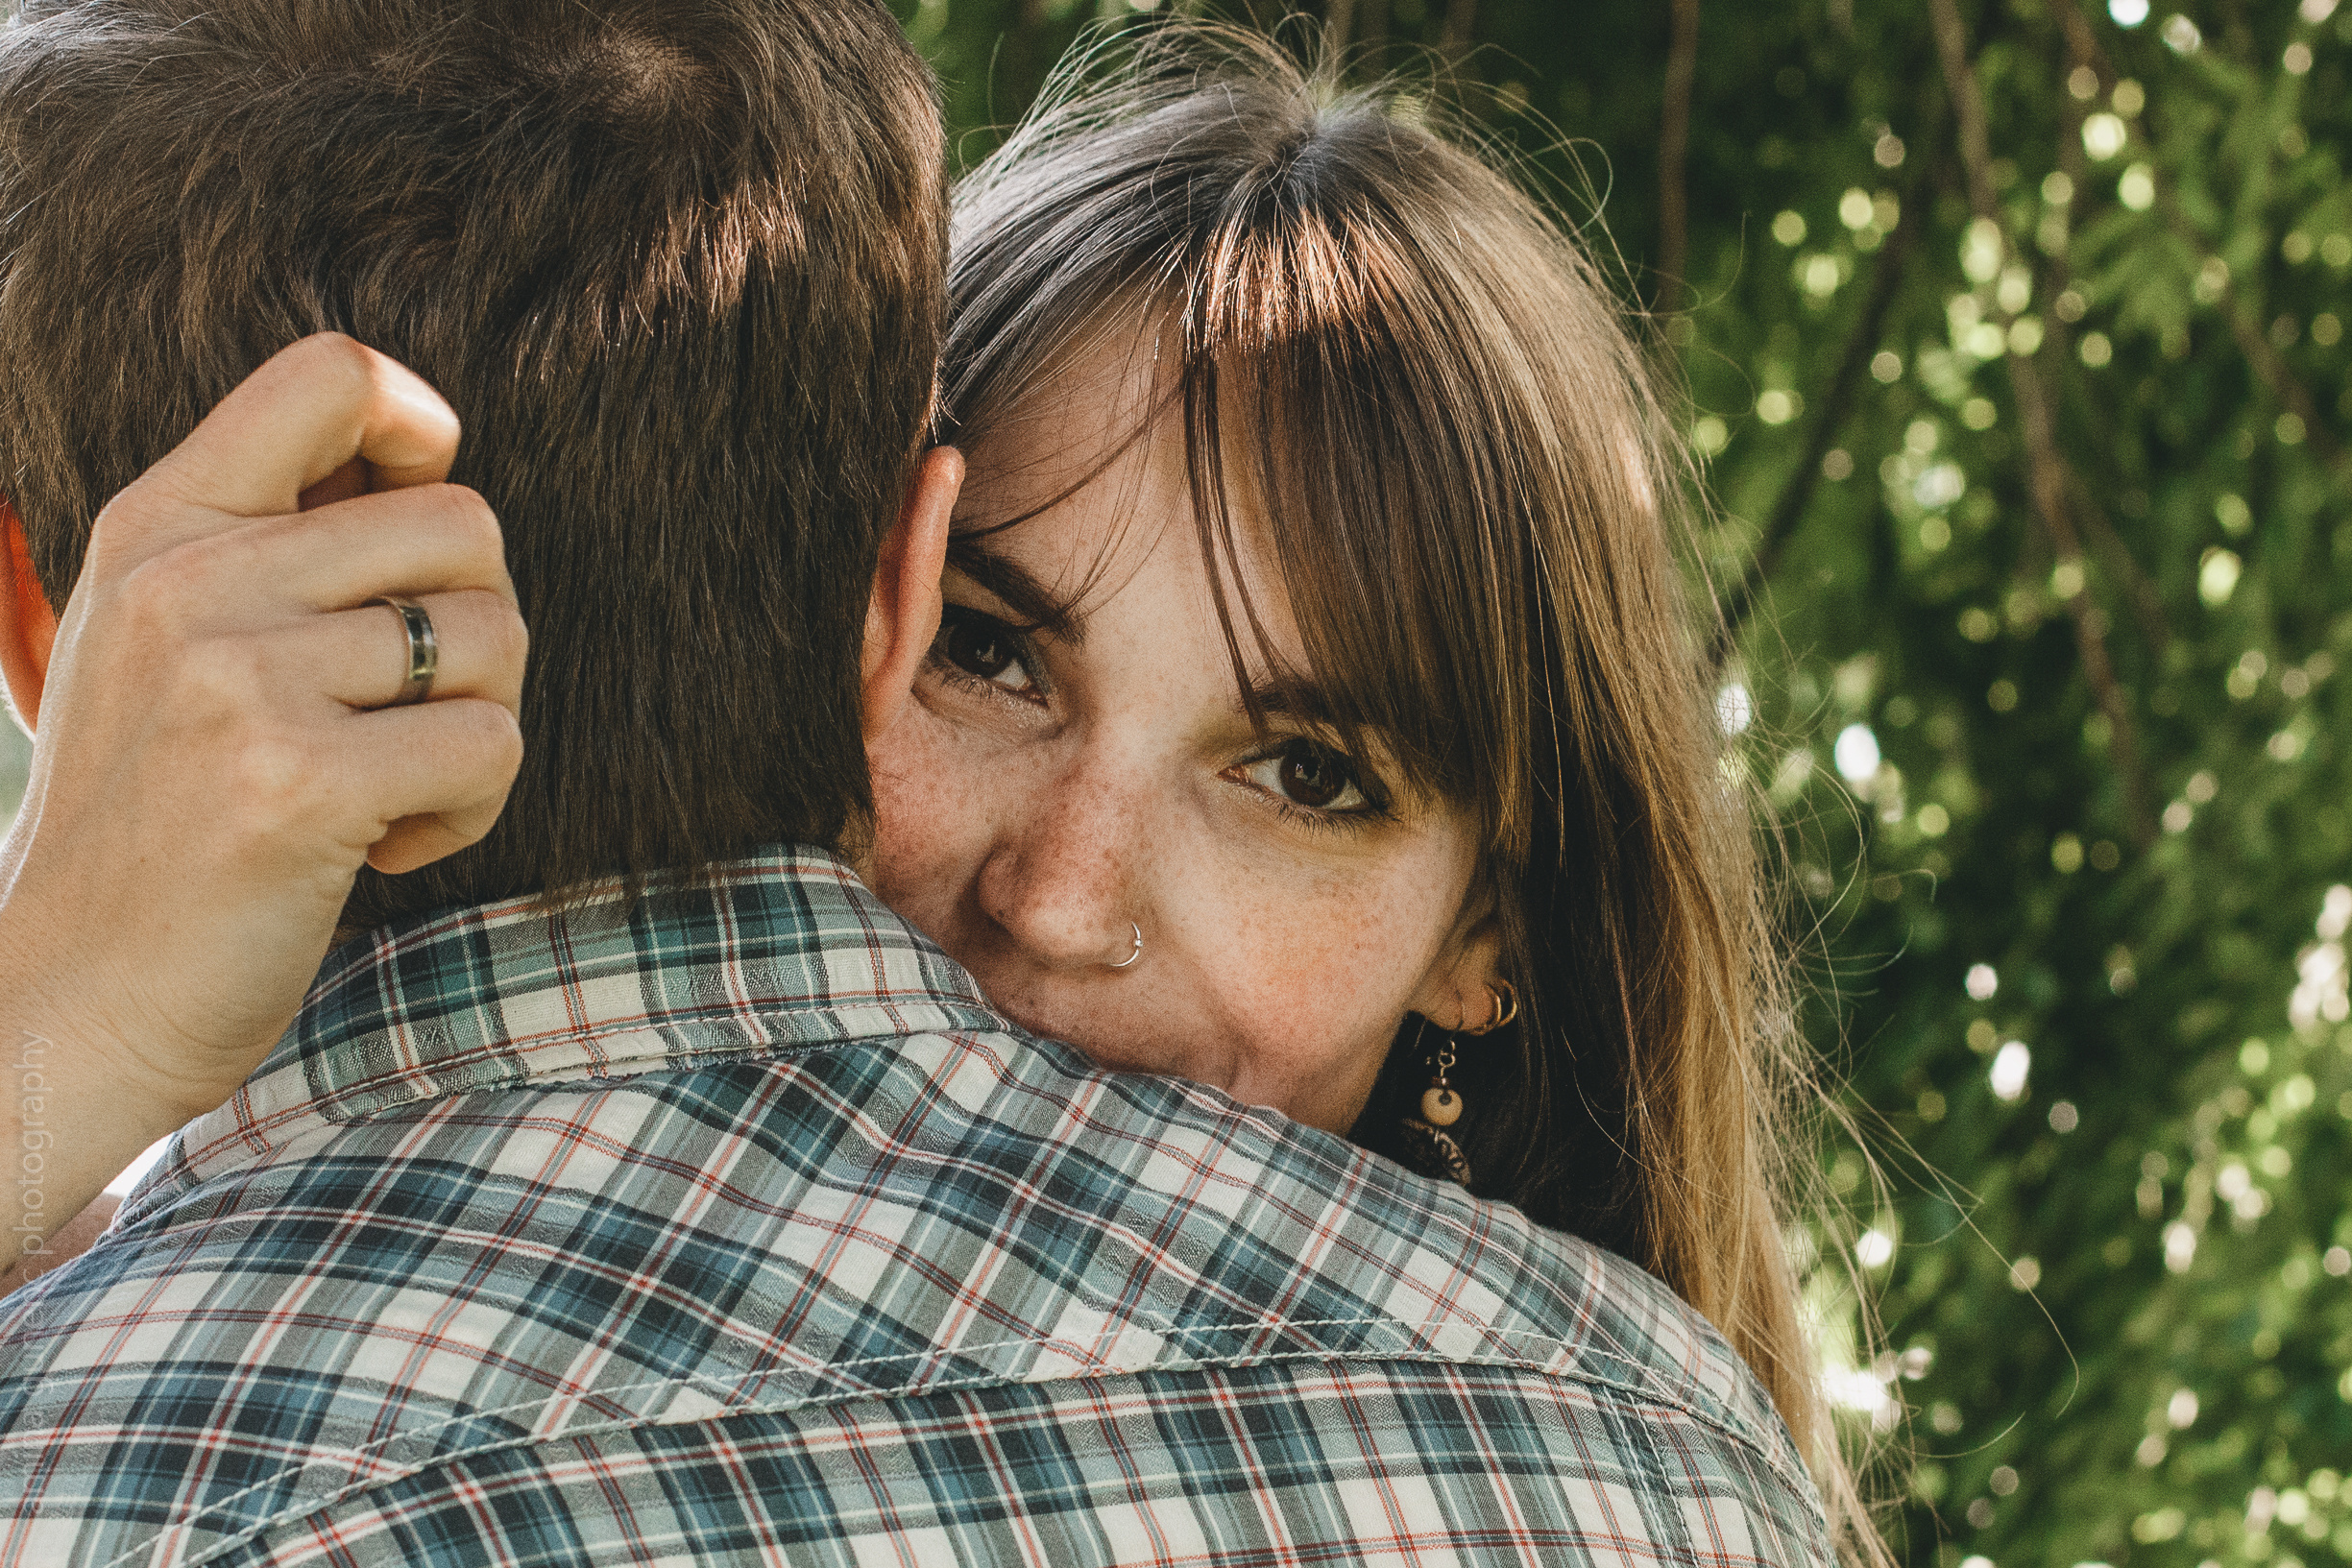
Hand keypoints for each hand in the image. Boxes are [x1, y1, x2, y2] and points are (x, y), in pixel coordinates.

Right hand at [0, 334, 524, 1262]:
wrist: (63, 1002)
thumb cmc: (148, 830)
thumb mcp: (158, 646)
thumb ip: (264, 547)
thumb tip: (428, 453)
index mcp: (159, 527)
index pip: (329, 378)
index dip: (423, 430)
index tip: (422, 529)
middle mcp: (191, 581)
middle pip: (465, 525)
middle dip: (477, 633)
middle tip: (407, 719)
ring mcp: (237, 680)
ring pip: (493, 640)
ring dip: (475, 731)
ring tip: (386, 794)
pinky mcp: (296, 784)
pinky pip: (490, 746)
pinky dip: (472, 810)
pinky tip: (384, 849)